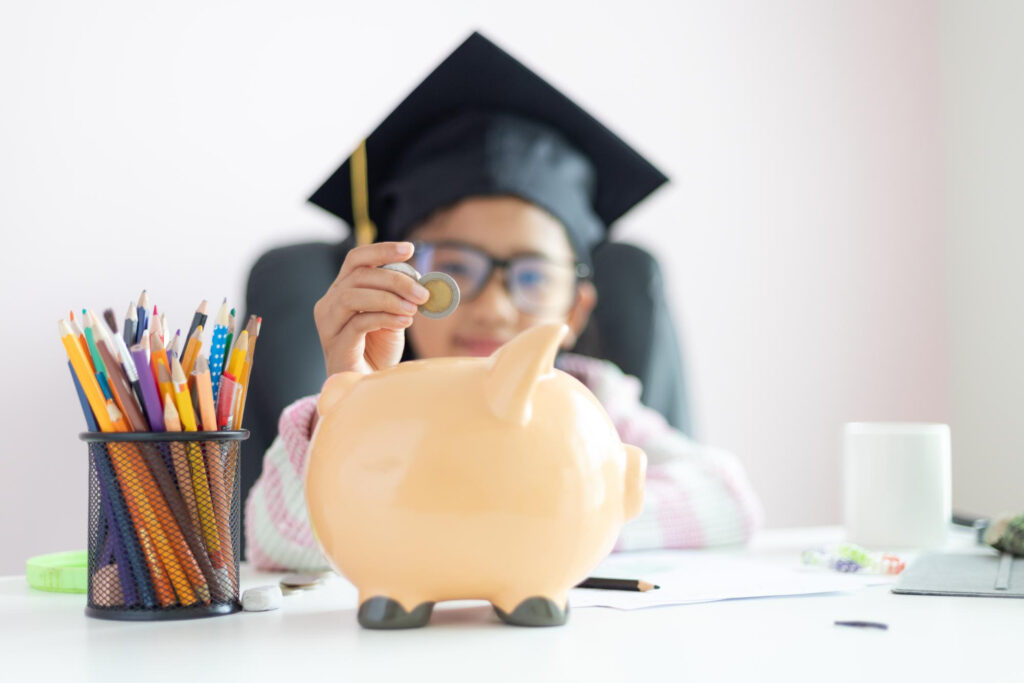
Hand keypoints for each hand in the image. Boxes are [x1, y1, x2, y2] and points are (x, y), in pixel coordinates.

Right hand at [313, 241, 429, 375]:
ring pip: (353, 296)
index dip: (381, 251)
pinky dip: (385, 318)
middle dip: (395, 279)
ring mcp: (328, 325)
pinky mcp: (335, 345)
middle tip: (422, 292)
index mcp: (342, 292)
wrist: (367, 387)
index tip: (409, 248)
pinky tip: (404, 322)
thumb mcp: (393, 318)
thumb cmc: (378, 352)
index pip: (356, 260)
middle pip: (358, 276)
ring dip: (388, 298)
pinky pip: (358, 322)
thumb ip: (400, 299)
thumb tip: (422, 282)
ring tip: (413, 309)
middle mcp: (329, 304)